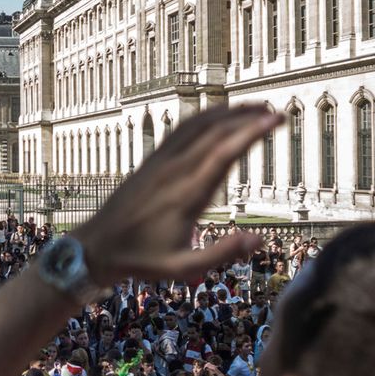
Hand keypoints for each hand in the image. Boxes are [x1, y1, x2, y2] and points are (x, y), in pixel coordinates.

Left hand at [70, 105, 280, 283]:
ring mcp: (161, 162)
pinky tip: (219, 115)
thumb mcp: (184, 268)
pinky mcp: (151, 161)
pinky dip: (205, 117)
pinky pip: (181, 130)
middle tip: (278, 114)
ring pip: (197, 125)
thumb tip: (260, 240)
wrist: (97, 246)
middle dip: (249, 118)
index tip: (275, 121)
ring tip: (256, 107)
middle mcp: (174, 171)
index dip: (251, 133)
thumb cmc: (142, 259)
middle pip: (215, 132)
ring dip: (228, 111)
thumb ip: (222, 253)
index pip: (223, 154)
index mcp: (187, 195)